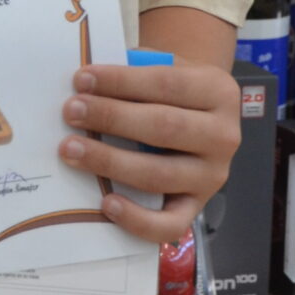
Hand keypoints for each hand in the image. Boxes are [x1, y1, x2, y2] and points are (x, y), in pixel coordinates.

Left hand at [58, 59, 240, 244]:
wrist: (198, 117)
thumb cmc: (170, 92)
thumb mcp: (165, 69)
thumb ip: (134, 73)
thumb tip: (83, 87)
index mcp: (218, 92)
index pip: (167, 84)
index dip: (121, 82)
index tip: (81, 80)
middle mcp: (223, 136)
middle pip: (164, 127)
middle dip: (111, 118)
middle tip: (70, 112)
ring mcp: (212, 176)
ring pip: (159, 174)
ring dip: (109, 162)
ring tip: (70, 150)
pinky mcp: (196, 207)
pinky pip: (171, 225)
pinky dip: (137, 219)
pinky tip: (106, 203)